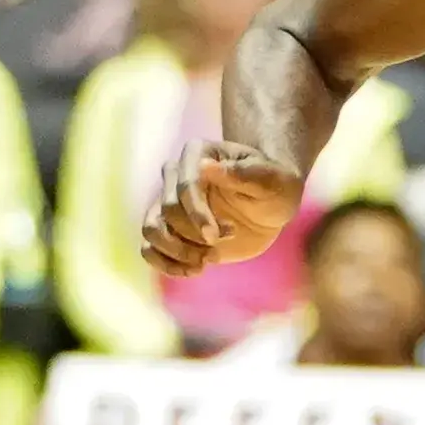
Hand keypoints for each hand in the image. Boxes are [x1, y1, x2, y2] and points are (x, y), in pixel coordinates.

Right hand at [143, 141, 304, 279]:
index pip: (184, 186)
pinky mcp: (170, 227)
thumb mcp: (271, 180)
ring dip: (177, 251)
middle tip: (224, 240)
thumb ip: (242, 173)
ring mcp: (169, 202)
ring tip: (206, 261)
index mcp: (197, 153)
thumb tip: (205, 165)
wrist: (270, 205)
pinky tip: (193, 270)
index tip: (216, 235)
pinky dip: (165, 263)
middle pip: (167, 211)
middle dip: (195, 234)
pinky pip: (149, 248)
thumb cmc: (275, 186)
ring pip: (151, 230)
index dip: (197, 214)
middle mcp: (175, 175)